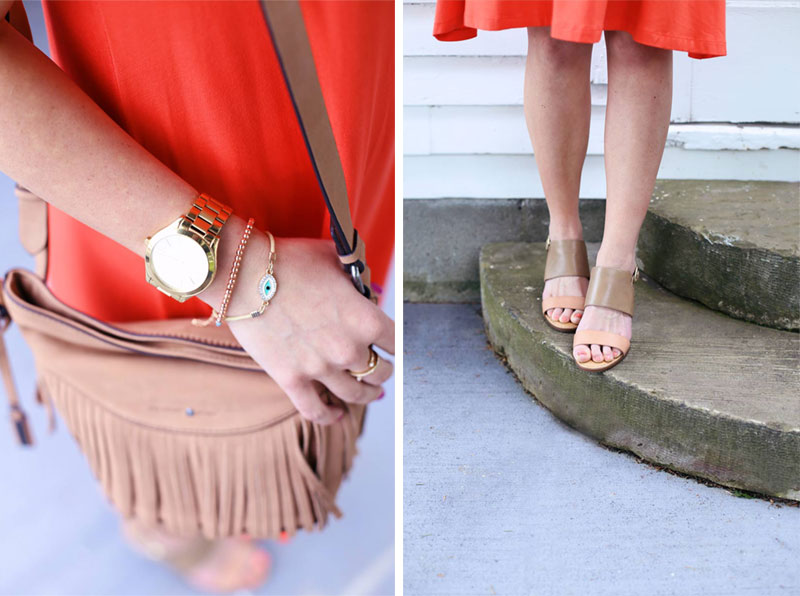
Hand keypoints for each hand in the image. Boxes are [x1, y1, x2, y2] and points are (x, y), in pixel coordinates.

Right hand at [222, 235, 393, 424]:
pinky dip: (329, 416)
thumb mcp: (336, 259)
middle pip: (380, 372)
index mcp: (366, 319)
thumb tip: (366, 287)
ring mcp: (320, 368)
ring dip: (367, 395)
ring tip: (370, 393)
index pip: (396, 343)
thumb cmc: (290, 261)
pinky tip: (337, 415)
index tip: (393, 347)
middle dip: (383, 370)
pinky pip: (315, 410)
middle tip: (381, 370)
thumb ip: (357, 276)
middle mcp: (348, 349)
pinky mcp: (291, 379)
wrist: (245, 274)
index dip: (396, 345)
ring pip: (355, 394)